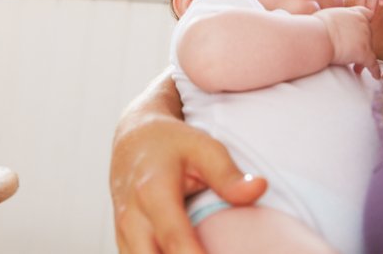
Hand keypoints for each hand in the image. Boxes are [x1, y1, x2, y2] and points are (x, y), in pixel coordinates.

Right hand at [111, 114, 266, 253]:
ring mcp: (123, 233)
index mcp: (153, 192)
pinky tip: (188, 253)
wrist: (134, 139)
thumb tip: (258, 188)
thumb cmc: (172, 144)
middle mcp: (131, 217)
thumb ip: (228, 174)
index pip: (175, 239)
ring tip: (206, 252)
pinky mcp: (124, 243)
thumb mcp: (203, 147)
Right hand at [314, 6, 378, 77]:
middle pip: (367, 35)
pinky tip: (375, 76)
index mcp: (354, 14)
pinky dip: (374, 70)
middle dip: (360, 44)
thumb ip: (337, 19)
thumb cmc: (317, 26)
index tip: (361, 29)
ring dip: (362, 58)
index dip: (365, 22)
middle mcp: (363, 25)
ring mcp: (366, 39)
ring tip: (356, 68)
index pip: (366, 14)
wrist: (319, 35)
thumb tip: (331, 25)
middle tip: (351, 52)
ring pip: (369, 50)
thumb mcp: (328, 15)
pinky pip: (373, 64)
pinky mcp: (364, 54)